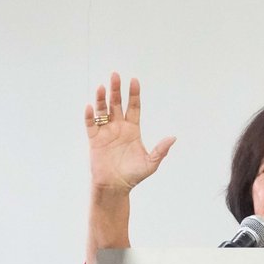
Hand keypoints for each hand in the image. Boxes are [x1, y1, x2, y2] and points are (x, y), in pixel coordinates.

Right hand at [84, 72, 175, 190]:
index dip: (134, 94)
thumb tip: (173, 138)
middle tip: (115, 75)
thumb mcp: (151, 163)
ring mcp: (106, 132)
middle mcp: (119, 127)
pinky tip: (90, 107)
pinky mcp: (94, 140)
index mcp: (133, 130)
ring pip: (103, 110)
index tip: (134, 81)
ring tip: (102, 87)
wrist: (116, 187)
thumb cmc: (134, 176)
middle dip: (116, 90)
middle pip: (117, 104)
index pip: (134, 107)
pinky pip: (91, 125)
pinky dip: (89, 116)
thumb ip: (160, 150)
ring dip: (102, 99)